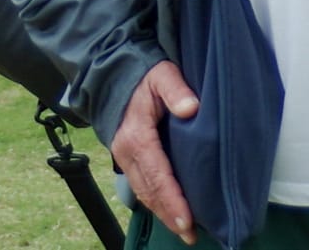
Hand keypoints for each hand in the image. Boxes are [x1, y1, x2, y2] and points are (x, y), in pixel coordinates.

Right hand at [112, 60, 201, 242]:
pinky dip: (156, 202)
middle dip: (169, 214)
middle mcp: (127, 153)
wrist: (117, 78)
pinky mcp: (128, 159)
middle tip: (191, 234)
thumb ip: (176, 90)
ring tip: (185, 230)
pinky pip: (141, 186)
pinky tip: (171, 211)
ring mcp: (124, 158)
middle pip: (149, 191)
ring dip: (163, 212)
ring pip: (144, 192)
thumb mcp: (163, 76)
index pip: (157, 174)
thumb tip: (191, 108)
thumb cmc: (145, 78)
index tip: (187, 219)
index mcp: (137, 136)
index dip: (172, 199)